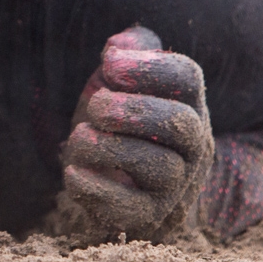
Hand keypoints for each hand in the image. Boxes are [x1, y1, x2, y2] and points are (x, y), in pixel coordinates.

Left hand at [58, 26, 213, 240]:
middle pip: (182, 125)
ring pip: (160, 168)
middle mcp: (190, 144)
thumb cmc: (121, 121)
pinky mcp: (147, 216)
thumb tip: (119, 45)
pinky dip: (96, 189)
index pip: (186, 76)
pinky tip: (72, 171)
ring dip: (111, 148)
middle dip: (134, 111)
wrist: (127, 183)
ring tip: (80, 137)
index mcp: (184, 101)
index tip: (109, 65)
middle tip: (97, 107)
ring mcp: (174, 184)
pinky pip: (131, 209)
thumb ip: (125, 53)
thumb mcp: (120, 81)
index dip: (149, 67)